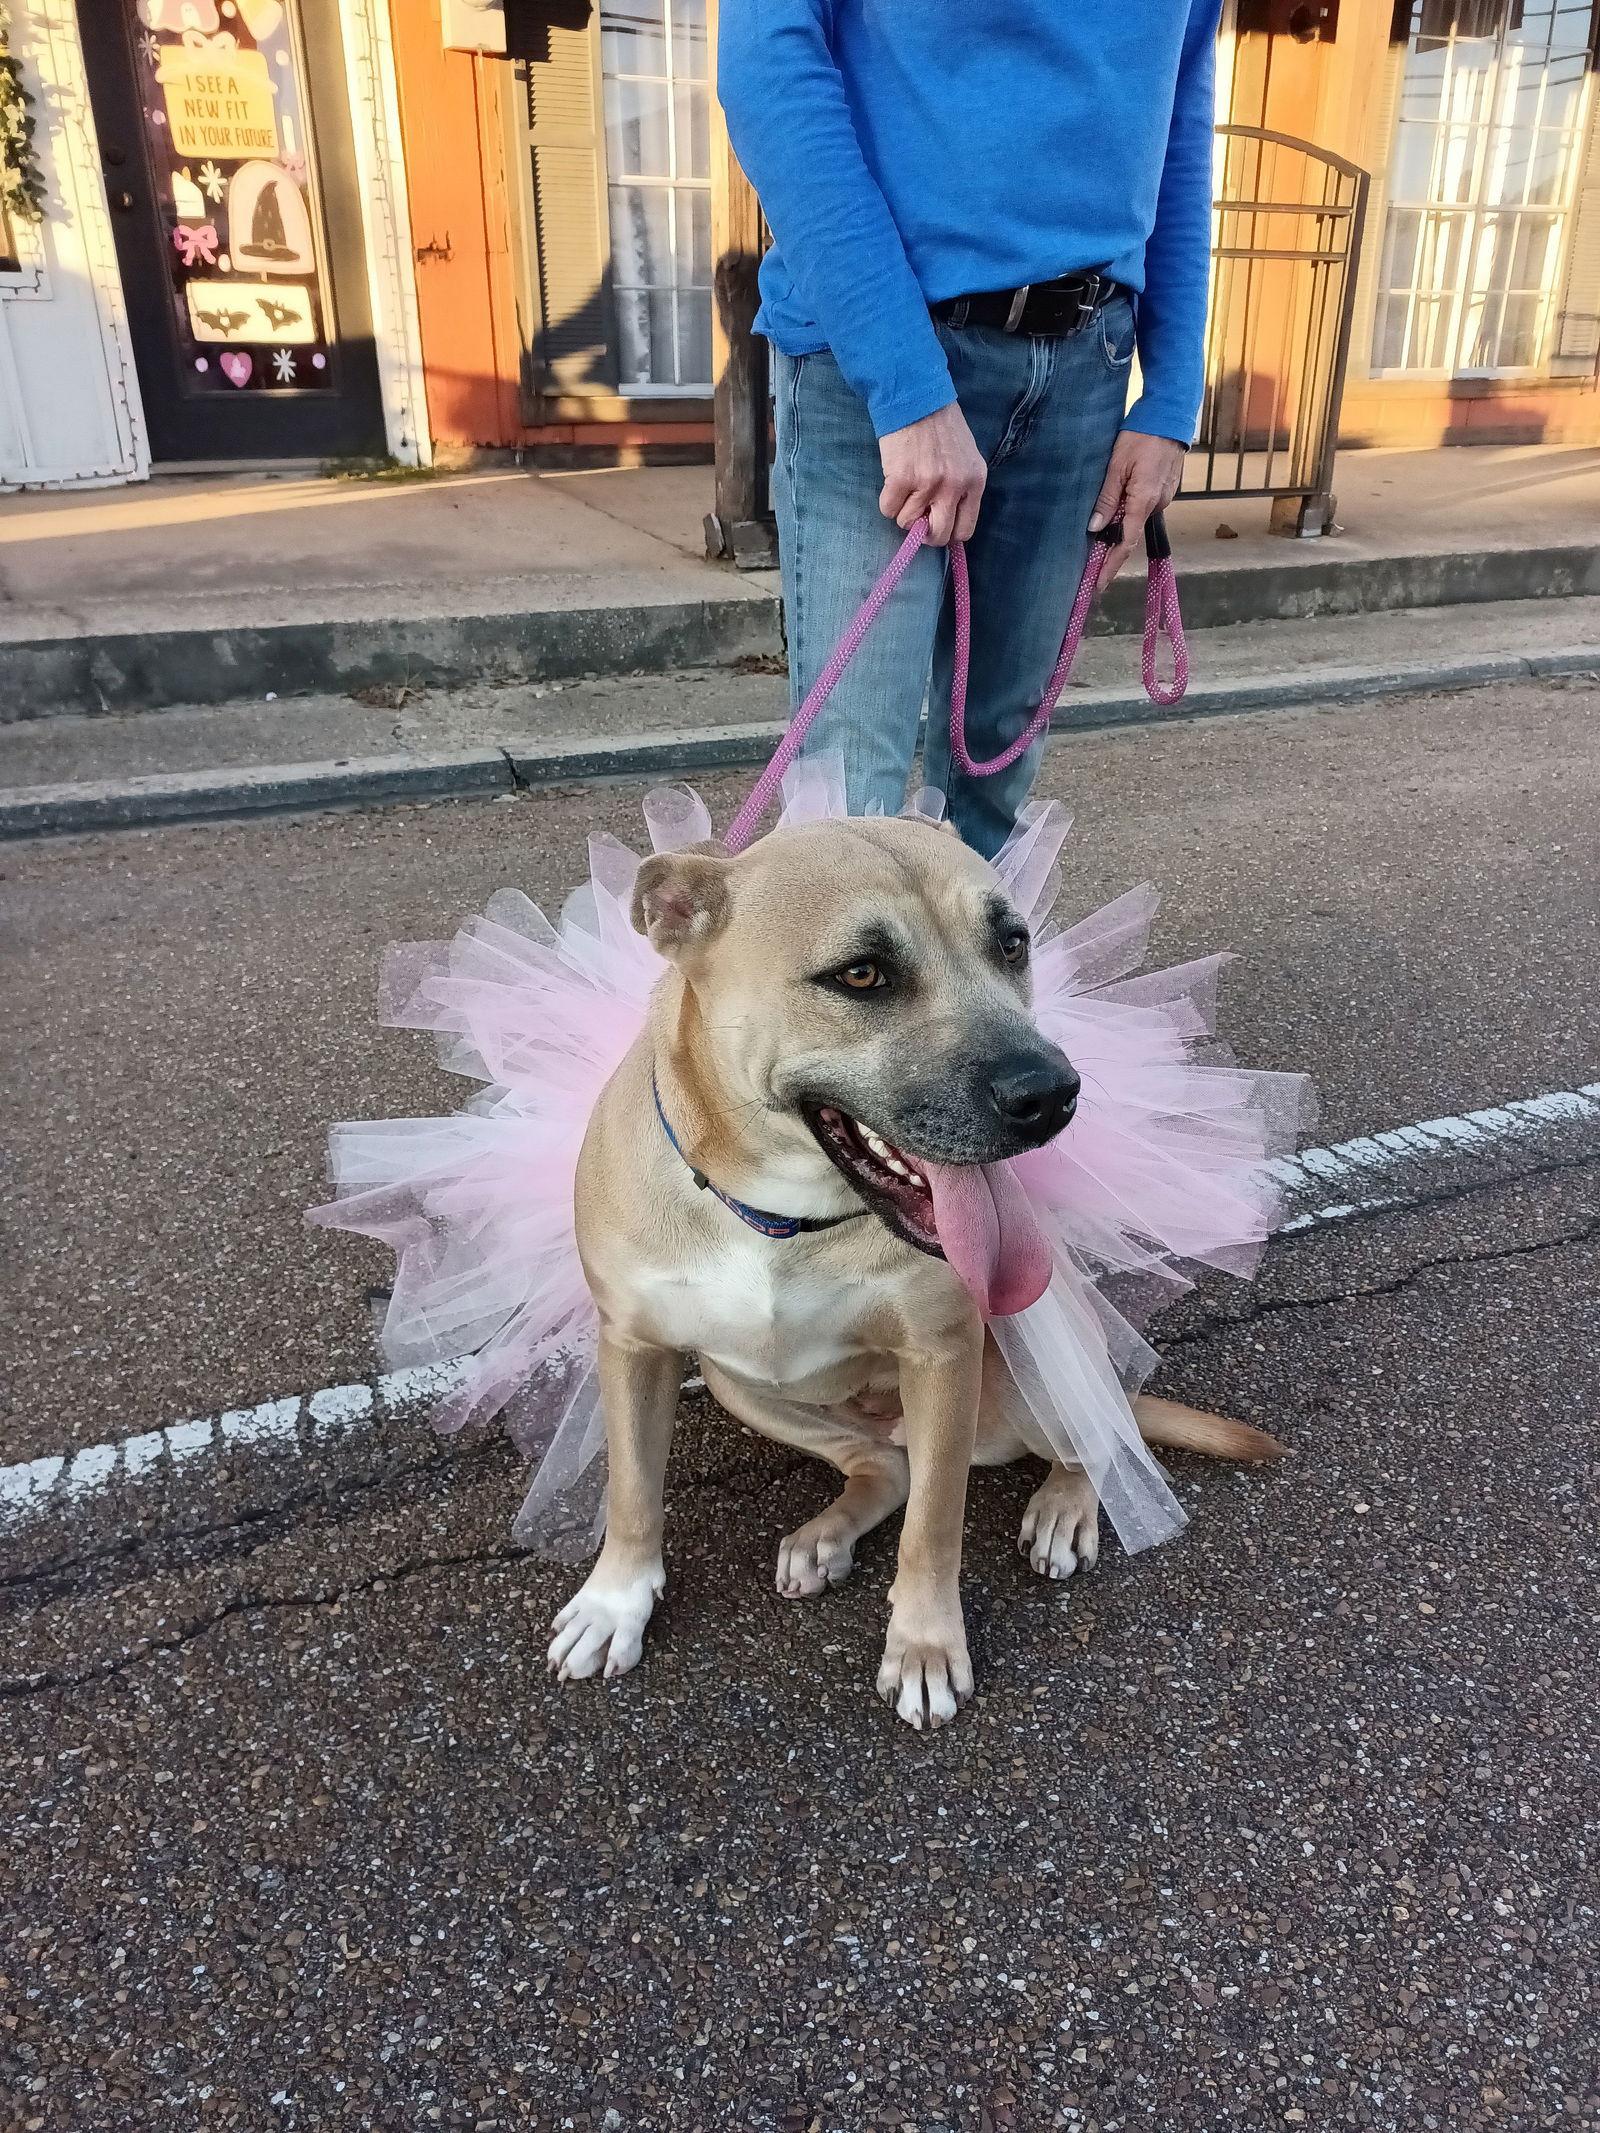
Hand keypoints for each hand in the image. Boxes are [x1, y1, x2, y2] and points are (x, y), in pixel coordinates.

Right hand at [879, 402, 986, 546]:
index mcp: (975, 482)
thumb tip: (943, 521)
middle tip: (916, 518)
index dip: (947, 533)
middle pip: (939, 535)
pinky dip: (887, 501)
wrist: (916, 398)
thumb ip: (961, 489)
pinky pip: (888, 509)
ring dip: (902, 511)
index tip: (935, 524)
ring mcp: (927, 483)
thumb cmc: (941, 428)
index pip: (964, 530)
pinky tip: (893, 482)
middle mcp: (954, 486)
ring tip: (905, 487)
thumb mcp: (966, 458)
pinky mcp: (901, 478)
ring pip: (908, 522)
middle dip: (924, 533)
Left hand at [1087, 430, 1185, 592]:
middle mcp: (1157, 504)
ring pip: (1136, 520)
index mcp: (1144, 501)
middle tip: (1091, 567)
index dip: (1111, 566)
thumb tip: (1094, 528)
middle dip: (1112, 552)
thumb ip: (1106, 498)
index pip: (1126, 543)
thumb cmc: (1141, 436)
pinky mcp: (1164, 489)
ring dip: (1119, 530)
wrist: (1170, 415)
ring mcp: (1163, 497)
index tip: (1098, 584)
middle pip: (1131, 534)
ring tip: (1098, 542)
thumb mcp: (1116, 466)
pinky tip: (1115, 514)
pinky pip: (1143, 508)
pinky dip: (1128, 515)